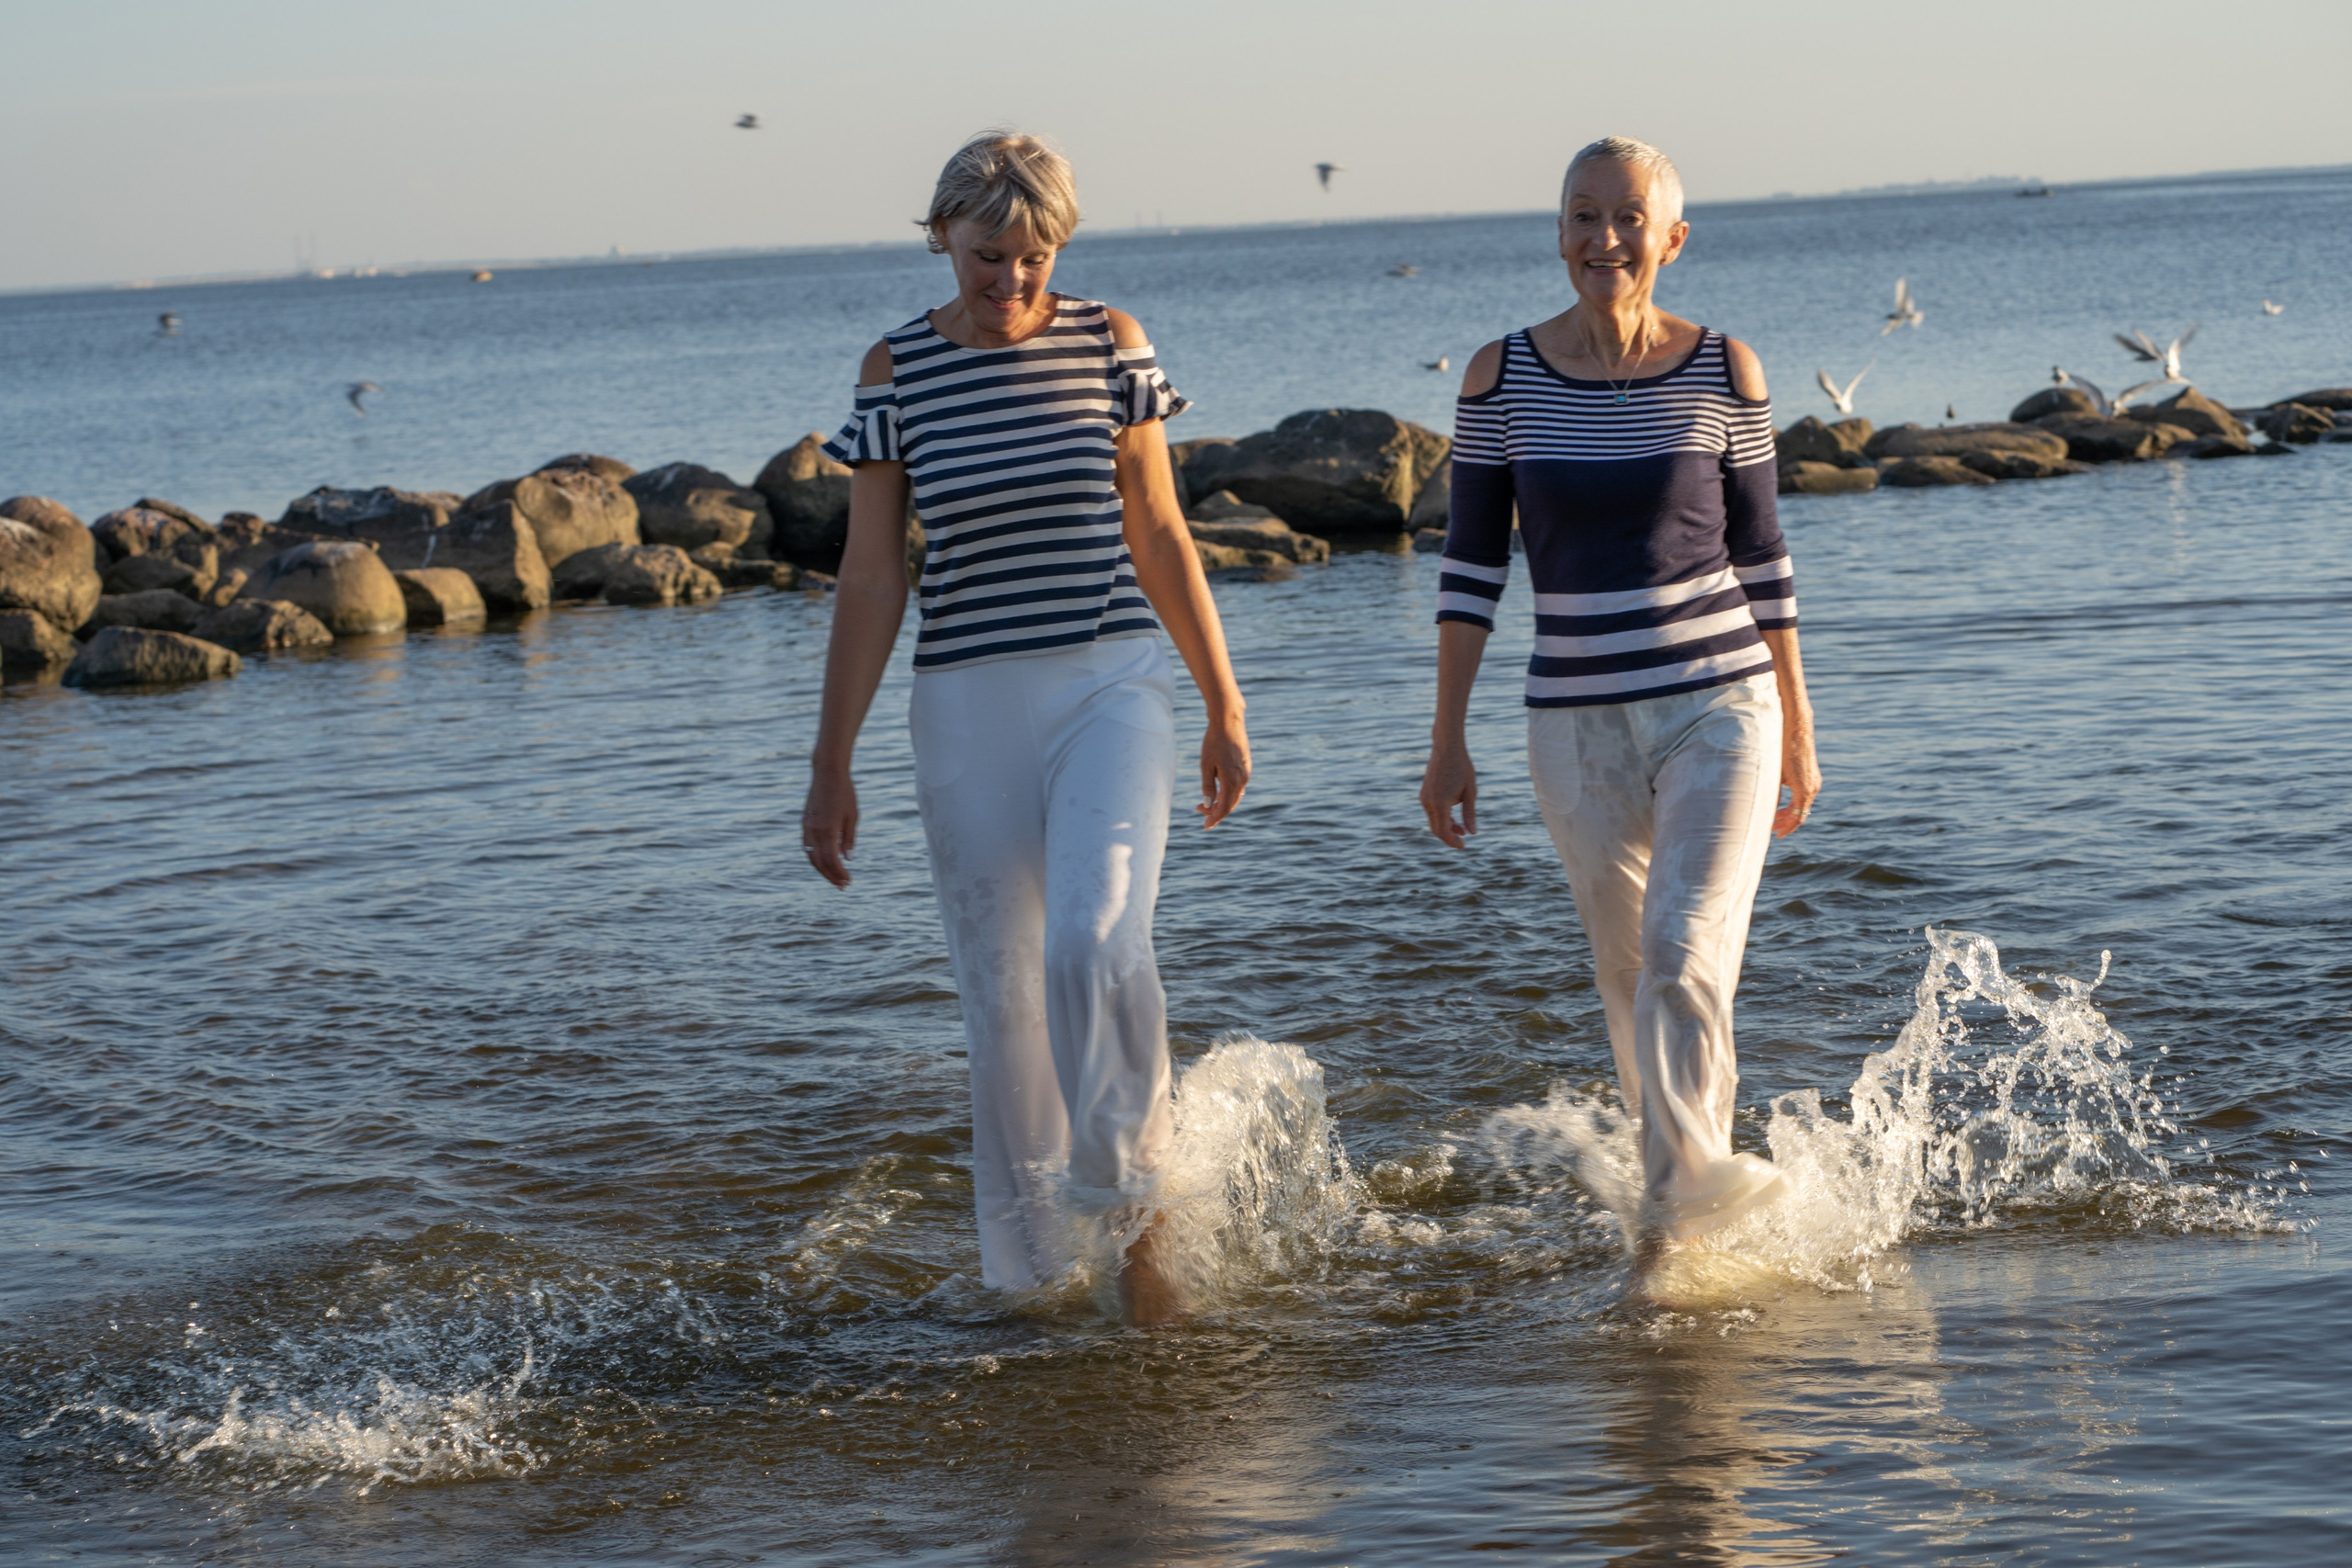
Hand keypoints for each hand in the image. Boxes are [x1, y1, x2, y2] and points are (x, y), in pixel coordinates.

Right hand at [802, 766, 858, 886]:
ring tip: (833, 877)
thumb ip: (849, 839)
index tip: (848, 881)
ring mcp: (807, 826)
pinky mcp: (805, 822)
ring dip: (821, 869)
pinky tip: (824, 861)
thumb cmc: (845, 793)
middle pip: (819, 862)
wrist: (827, 772)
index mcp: (828, 830)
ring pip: (810, 856)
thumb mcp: (853, 816)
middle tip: (842, 886)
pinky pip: (807, 845)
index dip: (839, 873)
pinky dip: (814, 857)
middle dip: (830, 876)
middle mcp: (814, 830)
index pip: (832, 860)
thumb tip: (848, 860)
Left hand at [1197, 713, 1250, 828]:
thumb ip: (1208, 786)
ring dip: (1221, 802)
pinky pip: (1237, 786)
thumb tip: (1208, 805)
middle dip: (1215, 811)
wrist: (1228, 721)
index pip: (1224, 808)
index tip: (1205, 827)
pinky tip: (1218, 791)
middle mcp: (1242, 779)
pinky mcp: (1245, 766)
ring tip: (1206, 802)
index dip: (1214, 819)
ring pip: (1235, 795)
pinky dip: (1227, 792)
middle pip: (1230, 804)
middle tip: (1198, 811)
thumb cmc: (1214, 742)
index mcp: (1232, 781)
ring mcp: (1245, 772)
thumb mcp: (1206, 765)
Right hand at [1420, 739, 1477, 847]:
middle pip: (1436, 829)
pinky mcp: (1424, 793)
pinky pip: (1432, 811)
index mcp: (1440, 803)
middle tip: (1463, 840)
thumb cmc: (1462, 767)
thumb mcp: (1470, 791)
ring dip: (1446, 826)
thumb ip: (1469, 814)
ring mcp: (1424, 797)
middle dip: (1449, 837)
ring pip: (1433, 820)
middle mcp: (1428, 802)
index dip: (1453, 841)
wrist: (1447, 747)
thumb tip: (1472, 833)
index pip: (1443, 831)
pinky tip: (1453, 816)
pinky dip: (1442, 817)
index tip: (1463, 846)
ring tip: (1461, 828)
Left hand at [1773, 722, 1819, 837]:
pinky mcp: (1811, 775)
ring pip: (1802, 804)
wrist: (1795, 729)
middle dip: (1786, 822)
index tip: (1777, 835)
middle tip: (1770, 828)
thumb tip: (1767, 812)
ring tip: (1773, 817)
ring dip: (1789, 812)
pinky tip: (1780, 803)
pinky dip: (1793, 802)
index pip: (1798, 817)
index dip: (1787, 828)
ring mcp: (1814, 781)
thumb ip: (1772, 795)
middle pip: (1800, 813)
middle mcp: (1813, 787)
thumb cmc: (1781, 750)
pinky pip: (1803, 795)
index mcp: (1804, 789)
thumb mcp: (1773, 775)